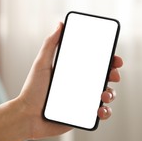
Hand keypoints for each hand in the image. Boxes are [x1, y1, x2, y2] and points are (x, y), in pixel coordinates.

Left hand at [17, 22, 122, 139]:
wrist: (26, 116)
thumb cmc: (32, 90)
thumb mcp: (41, 64)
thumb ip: (50, 44)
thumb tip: (60, 24)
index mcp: (71, 72)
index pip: (94, 63)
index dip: (108, 60)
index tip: (115, 59)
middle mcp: (78, 86)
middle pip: (103, 78)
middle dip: (113, 75)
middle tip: (113, 75)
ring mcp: (81, 101)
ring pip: (105, 95)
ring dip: (111, 94)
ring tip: (104, 95)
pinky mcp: (81, 116)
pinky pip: (100, 114)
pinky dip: (105, 112)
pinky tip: (100, 109)